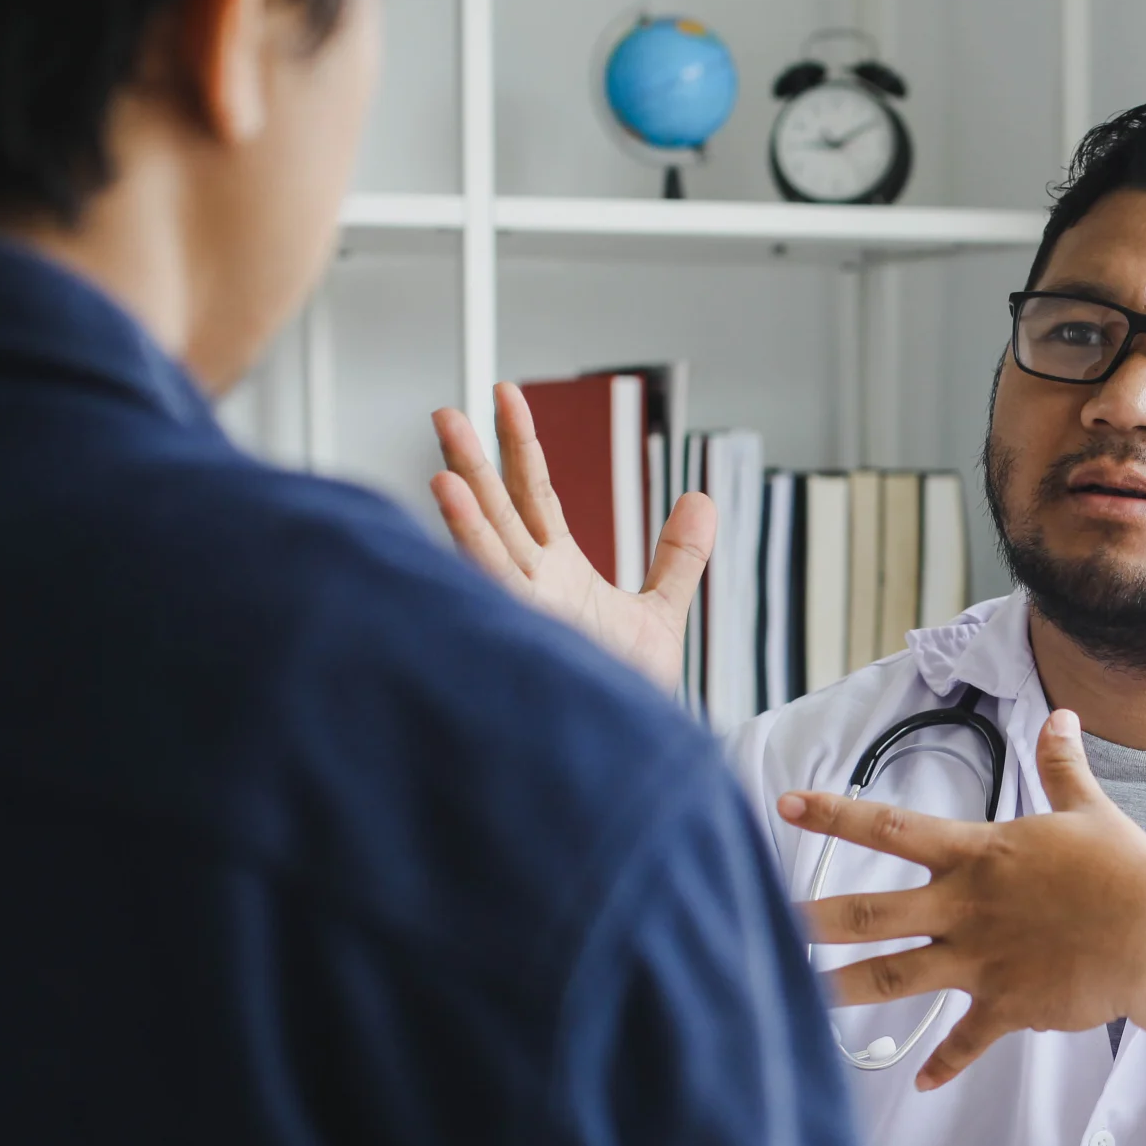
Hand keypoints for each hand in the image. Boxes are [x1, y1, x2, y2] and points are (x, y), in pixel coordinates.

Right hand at [429, 382, 714, 695]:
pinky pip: (495, 587)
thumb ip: (679, 557)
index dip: (520, 444)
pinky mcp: (526, 637)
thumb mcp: (661, 611)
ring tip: (442, 461)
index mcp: (558, 570)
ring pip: (486, 545)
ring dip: (463, 504)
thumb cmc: (628, 693)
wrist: (630, 751)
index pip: (534, 493)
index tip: (504, 395)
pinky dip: (473, 547)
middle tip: (445, 411)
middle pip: (498, 508)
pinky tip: (451, 507)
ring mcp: (524, 610)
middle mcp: (532, 584)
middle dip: (472, 459)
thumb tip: (702, 500)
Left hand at [781, 709, 1145, 1088]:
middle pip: (873, 914)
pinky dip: (944, 1062)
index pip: (892, 828)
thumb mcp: (1088, 809)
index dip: (836, 815)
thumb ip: (1061, 765)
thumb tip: (1061, 716)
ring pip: (895, 978)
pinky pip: (965, 1039)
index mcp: (978, 856)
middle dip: (814, 919)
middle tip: (765, 922)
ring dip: (844, 989)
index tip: (786, 805)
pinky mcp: (1006, 1005)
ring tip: (799, 997)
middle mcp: (966, 908)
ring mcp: (981, 961)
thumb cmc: (1125, 870)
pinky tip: (921, 1081)